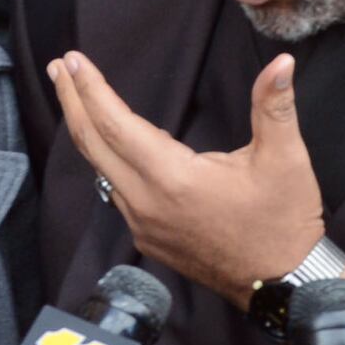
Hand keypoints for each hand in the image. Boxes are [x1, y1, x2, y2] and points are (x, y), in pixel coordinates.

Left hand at [49, 49, 329, 300]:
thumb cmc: (283, 221)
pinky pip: (116, 193)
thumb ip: (274, 106)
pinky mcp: (149, 239)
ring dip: (86, 131)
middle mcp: (146, 204)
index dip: (90, 89)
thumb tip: (282, 62)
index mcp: (173, 179)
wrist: (284, 284)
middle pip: (93, 145)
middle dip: (72, 102)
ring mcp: (143, 225)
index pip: (114, 125)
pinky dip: (107, 161)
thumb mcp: (285, 159)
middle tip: (59, 68)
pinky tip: (114, 145)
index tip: (73, 60)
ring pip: (101, 170)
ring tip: (77, 98)